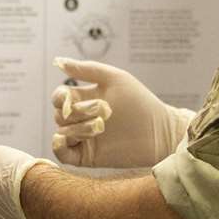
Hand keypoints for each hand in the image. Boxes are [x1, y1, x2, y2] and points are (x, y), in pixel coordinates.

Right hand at [50, 57, 194, 167]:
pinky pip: (61, 154)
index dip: (60, 97)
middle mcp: (82, 118)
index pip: (60, 97)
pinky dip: (58, 147)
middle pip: (60, 114)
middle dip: (78, 112)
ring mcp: (84, 138)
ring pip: (62, 131)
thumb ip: (86, 69)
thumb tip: (58, 61)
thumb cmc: (141, 102)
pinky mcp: (87, 156)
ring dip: (77, 127)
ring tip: (100, 127)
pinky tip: (65, 140)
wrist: (160, 132)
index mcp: (86, 99)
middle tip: (104, 110)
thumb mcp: (115, 79)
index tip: (69, 97)